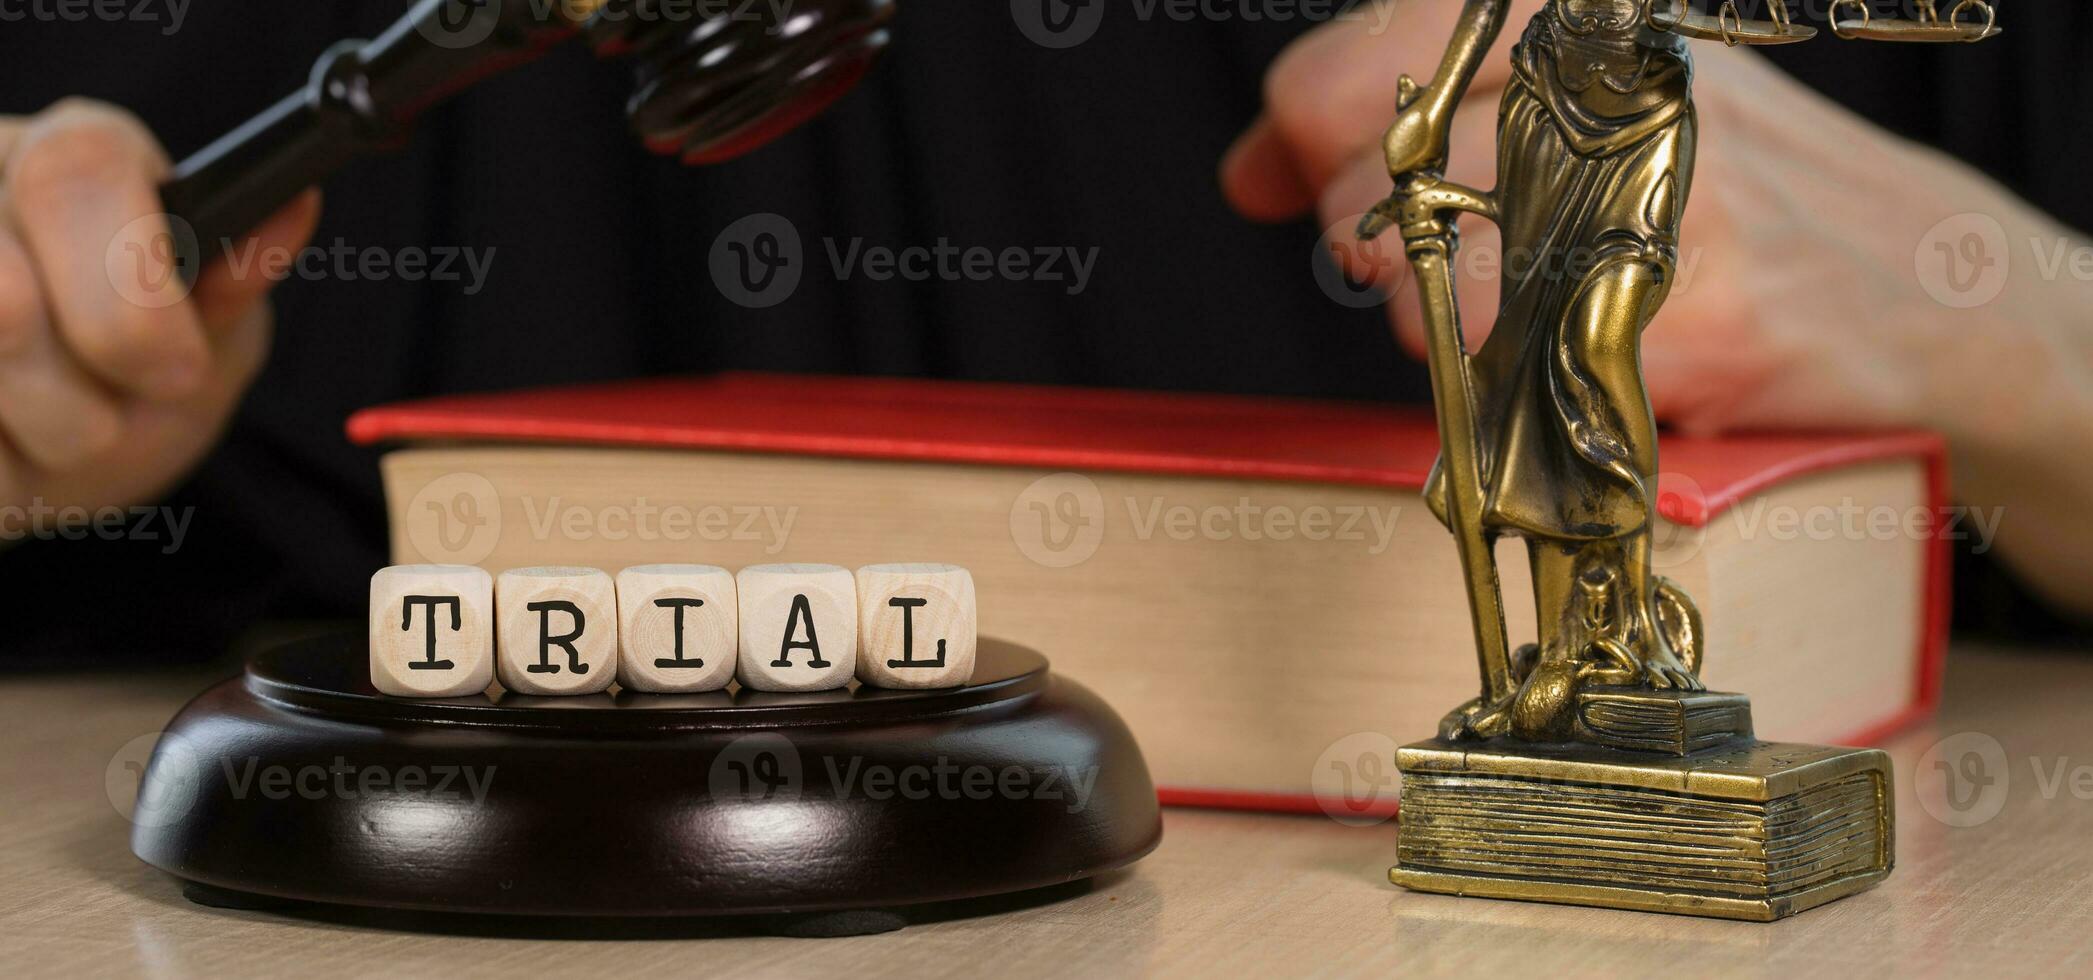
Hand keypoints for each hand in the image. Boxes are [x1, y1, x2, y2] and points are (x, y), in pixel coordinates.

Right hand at [0, 99, 319, 529]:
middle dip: (72, 403)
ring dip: (32, 441)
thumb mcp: (205, 342)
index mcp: (76, 157)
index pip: (79, 168)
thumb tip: (289, 207)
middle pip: (3, 301)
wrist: (37, 456)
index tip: (173, 374)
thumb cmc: (134, 381)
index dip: (127, 291)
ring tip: (46, 430)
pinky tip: (3, 442)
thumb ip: (229, 292)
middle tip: (102, 427)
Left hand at [1227, 1, 2018, 433]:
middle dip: (1353, 221)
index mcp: (1600, 28)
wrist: (1952, 301)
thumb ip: (1440, 119)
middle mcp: (1629, 94)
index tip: (1279, 170)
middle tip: (1397, 256)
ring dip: (1417, 304)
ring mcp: (1663, 201)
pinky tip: (1537, 363)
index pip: (1380, 48)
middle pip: (1384, 152)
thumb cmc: (1756, 205)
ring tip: (1487, 312)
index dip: (1304, 121)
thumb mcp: (1616, 114)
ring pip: (1433, 251)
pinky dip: (1486, 375)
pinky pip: (1507, 351)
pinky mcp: (1690, 319)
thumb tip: (1254, 166)